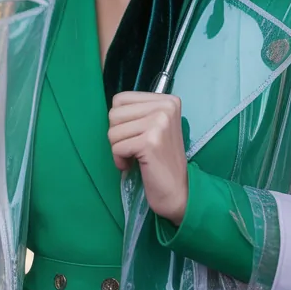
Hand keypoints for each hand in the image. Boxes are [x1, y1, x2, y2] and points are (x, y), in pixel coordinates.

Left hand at [108, 91, 188, 224]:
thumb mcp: (155, 126)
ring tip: (135, 157)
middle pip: (114, 114)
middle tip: (133, 148)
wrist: (178, 190)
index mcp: (167, 100)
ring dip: (118, 149)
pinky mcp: (150, 142)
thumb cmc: (162, 159)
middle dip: (117, 136)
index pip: (121, 98)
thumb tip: (112, 110)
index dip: (120, 121)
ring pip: (113, 132)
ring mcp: (159, 123)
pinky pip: (117, 148)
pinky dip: (120, 160)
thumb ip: (138, 112)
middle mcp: (165, 107)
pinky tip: (133, 165)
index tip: (134, 135)